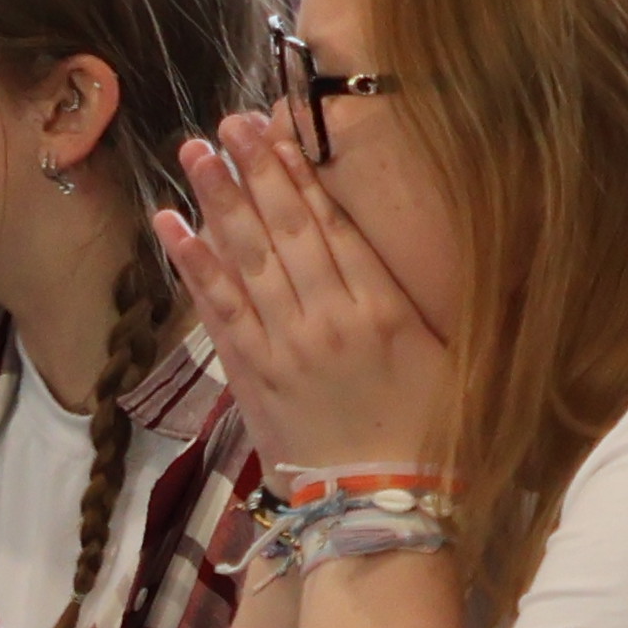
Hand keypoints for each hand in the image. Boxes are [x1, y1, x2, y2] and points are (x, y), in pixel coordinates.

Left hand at [159, 115, 454, 473]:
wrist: (382, 505)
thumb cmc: (434, 434)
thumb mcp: (453, 358)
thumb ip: (425, 302)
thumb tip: (422, 248)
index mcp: (382, 309)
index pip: (332, 226)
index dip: (301, 176)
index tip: (280, 130)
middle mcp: (327, 317)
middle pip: (283, 230)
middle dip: (254, 172)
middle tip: (228, 123)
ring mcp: (284, 346)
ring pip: (246, 260)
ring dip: (217, 203)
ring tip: (194, 154)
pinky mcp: (254, 375)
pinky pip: (219, 310)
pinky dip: (195, 266)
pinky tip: (174, 227)